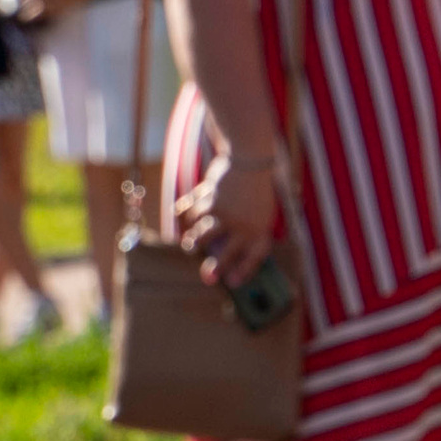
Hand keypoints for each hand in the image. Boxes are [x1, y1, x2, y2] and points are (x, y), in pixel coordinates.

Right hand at [177, 149, 282, 288]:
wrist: (250, 159)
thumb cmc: (257, 191)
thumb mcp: (261, 212)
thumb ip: (248, 232)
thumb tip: (226, 254)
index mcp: (260, 229)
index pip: (254, 257)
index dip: (244, 271)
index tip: (234, 282)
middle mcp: (243, 225)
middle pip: (226, 253)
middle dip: (215, 267)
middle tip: (207, 277)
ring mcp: (225, 213)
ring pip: (203, 234)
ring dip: (195, 241)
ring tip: (190, 246)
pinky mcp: (209, 200)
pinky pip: (192, 212)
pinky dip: (185, 213)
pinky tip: (179, 214)